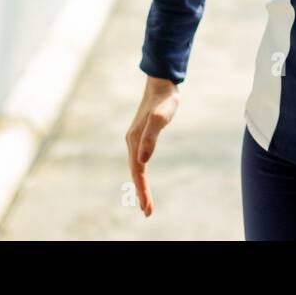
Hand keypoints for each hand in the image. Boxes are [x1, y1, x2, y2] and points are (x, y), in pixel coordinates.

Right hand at [126, 75, 179, 216]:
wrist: (162, 82)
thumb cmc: (163, 99)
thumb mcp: (160, 118)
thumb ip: (151, 137)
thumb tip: (143, 161)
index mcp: (134, 140)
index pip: (138, 172)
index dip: (142, 191)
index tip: (146, 208)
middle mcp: (132, 141)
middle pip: (135, 173)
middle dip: (141, 193)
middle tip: (147, 212)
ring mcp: (135, 139)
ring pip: (136, 168)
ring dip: (140, 185)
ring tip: (145, 202)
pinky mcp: (141, 136)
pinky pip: (139, 160)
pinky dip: (141, 173)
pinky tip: (143, 178)